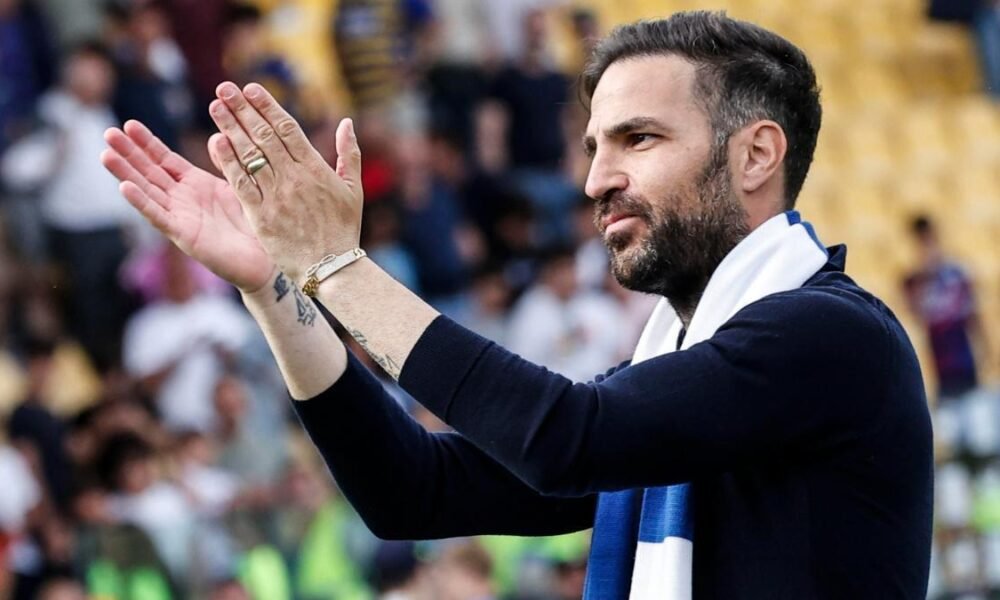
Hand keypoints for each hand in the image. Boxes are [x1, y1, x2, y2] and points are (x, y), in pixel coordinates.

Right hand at [100, 121, 275, 292]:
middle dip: (128, 153)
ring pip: (147, 192)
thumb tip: (218, 135)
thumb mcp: (239, 185)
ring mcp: (181, 217)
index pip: (165, 159)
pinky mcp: (184, 236)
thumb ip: (226, 162)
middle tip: (107, 132)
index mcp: (195, 184)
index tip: (130, 124)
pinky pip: (159, 216)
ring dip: (126, 174)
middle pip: (149, 172)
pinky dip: (142, 202)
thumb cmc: (255, 223)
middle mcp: (183, 199)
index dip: (147, 143)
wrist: (266, 259)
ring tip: (105, 155)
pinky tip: (125, 187)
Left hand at [206, 81, 362, 282]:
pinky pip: (241, 184)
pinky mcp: (261, 216)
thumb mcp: (353, 190)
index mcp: (316, 169)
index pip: (288, 129)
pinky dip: (228, 162)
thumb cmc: (343, 230)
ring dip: (231, 128)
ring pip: (250, 155)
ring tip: (215, 106)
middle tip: (225, 88)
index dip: (268, 107)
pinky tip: (216, 142)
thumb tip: (346, 123)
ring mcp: (276, 196)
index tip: (251, 88)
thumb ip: (349, 154)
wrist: (330, 267)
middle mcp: (294, 178)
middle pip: (264, 136)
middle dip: (244, 110)